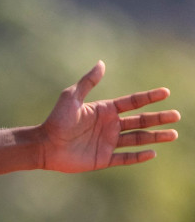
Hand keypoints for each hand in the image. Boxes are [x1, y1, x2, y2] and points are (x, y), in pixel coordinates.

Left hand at [39, 61, 179, 172]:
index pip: (132, 102)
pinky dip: (138, 156)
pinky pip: (125, 158)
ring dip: (155, 137)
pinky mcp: (103, 158)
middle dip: (158, 118)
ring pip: (137, 139)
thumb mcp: (71, 97)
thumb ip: (87, 82)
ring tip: (173, 134)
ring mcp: (108, 142)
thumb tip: (101, 63)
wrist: (44, 145)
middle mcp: (110, 126)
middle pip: (140, 121)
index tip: (165, 92)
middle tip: (177, 116)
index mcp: (105, 110)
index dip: (149, 97)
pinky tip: (152, 153)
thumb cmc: (56, 120)